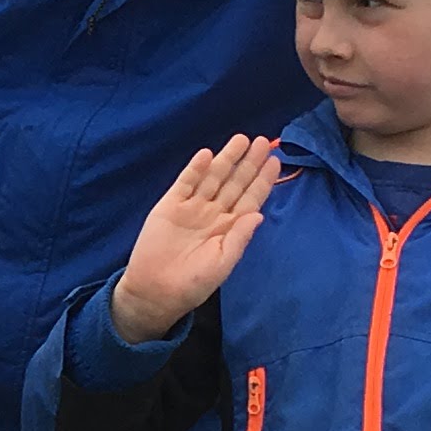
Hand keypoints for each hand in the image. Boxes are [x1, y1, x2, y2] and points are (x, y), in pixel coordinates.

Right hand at [112, 134, 280, 341]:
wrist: (155, 290)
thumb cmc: (193, 283)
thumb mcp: (222, 264)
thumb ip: (240, 238)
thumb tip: (259, 214)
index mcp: (229, 228)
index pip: (250, 199)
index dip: (263, 180)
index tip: (275, 161)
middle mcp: (213, 213)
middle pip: (235, 183)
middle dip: (249, 163)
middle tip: (264, 142)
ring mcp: (192, 207)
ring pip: (213, 177)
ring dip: (227, 159)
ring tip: (241, 140)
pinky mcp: (170, 205)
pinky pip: (185, 182)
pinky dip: (195, 169)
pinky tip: (207, 155)